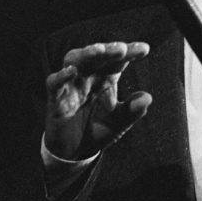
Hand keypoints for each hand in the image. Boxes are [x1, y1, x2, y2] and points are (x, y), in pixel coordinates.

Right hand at [44, 41, 151, 159]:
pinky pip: (54, 83)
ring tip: (99, 50)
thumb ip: (132, 110)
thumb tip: (148, 97)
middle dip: (109, 50)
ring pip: (75, 60)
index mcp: (107, 78)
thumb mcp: (119, 121)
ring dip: (87, 54)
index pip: (118, 61)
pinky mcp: (55, 98)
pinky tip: (71, 71)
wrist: (76, 151)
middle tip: (122, 49)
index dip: (130, 52)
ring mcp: (71, 84)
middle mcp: (89, 76)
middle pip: (97, 55)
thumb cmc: (98, 129)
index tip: (144, 49)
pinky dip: (61, 75)